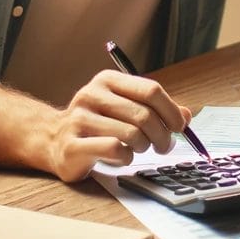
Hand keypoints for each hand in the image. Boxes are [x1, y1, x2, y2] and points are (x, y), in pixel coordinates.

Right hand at [47, 70, 190, 180]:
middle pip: (144, 115)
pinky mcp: (72, 145)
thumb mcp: (125, 109)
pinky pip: (114, 150)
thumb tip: (186, 116)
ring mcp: (78, 119)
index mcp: (108, 80)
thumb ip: (156, 109)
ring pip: (132, 134)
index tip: (179, 127)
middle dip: (162, 135)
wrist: (53, 141)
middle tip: (165, 146)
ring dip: (144, 147)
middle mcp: (91, 95)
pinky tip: (121, 157)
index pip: (151, 90)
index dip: (172, 110)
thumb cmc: (98, 125)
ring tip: (139, 149)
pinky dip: (126, 157)